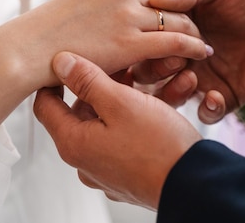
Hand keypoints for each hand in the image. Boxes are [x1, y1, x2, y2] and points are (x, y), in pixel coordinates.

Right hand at [0, 0, 208, 130]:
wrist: (29, 48)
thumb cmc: (53, 28)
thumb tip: (131, 4)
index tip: (179, 12)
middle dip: (189, 14)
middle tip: (196, 31)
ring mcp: (128, 13)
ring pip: (181, 19)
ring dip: (193, 33)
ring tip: (200, 45)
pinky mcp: (130, 43)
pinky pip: (177, 42)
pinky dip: (194, 47)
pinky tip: (201, 54)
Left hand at [34, 51, 201, 209]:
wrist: (198, 184)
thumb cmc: (158, 146)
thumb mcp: (121, 103)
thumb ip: (88, 80)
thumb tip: (60, 62)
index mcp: (74, 143)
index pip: (46, 105)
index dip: (56, 78)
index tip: (72, 60)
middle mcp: (86, 159)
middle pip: (84, 109)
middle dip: (108, 82)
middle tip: (128, 65)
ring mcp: (109, 167)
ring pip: (113, 119)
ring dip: (133, 95)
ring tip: (159, 76)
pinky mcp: (132, 170)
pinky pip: (131, 134)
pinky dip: (146, 114)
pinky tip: (171, 95)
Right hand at [149, 0, 244, 123]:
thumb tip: (155, 0)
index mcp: (177, 23)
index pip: (147, 35)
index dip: (146, 38)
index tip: (156, 35)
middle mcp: (184, 51)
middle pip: (150, 68)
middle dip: (155, 68)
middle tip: (175, 61)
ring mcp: (204, 74)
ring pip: (171, 94)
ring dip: (174, 91)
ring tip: (193, 79)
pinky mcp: (226, 94)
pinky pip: (206, 111)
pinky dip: (206, 109)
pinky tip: (215, 96)